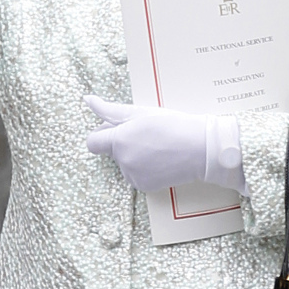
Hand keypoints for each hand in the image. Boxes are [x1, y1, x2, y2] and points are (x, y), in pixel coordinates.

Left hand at [85, 95, 246, 195]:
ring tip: (157, 144)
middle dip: (122, 141)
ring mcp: (133, 177)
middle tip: (146, 131)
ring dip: (133, 154)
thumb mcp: (140, 112)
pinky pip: (135, 175)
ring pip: (124, 163)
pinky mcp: (144, 187)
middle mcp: (123, 162)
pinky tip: (160, 158)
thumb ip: (110, 110)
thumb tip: (88, 101)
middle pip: (111, 150)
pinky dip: (143, 167)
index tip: (116, 129)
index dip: (102, 133)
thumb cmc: (172, 125)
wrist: (200, 148)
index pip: (92, 142)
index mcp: (119, 141)